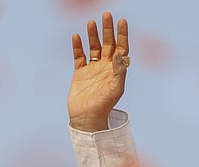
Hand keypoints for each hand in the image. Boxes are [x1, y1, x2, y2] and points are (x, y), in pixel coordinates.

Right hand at [68, 12, 129, 131]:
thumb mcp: (115, 88)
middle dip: (107, 30)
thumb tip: (120, 53)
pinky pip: (79, 56)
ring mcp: (92, 69)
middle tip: (107, 14)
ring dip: (93, 35)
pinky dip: (77, 46)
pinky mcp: (79, 73)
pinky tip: (76, 36)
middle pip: (107, 44)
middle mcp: (105, 67)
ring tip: (91, 22)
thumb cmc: (104, 106)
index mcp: (116, 70)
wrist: (87, 119)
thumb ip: (119, 70)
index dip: (122, 34)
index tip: (122, 21)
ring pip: (93, 47)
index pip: (121, 48)